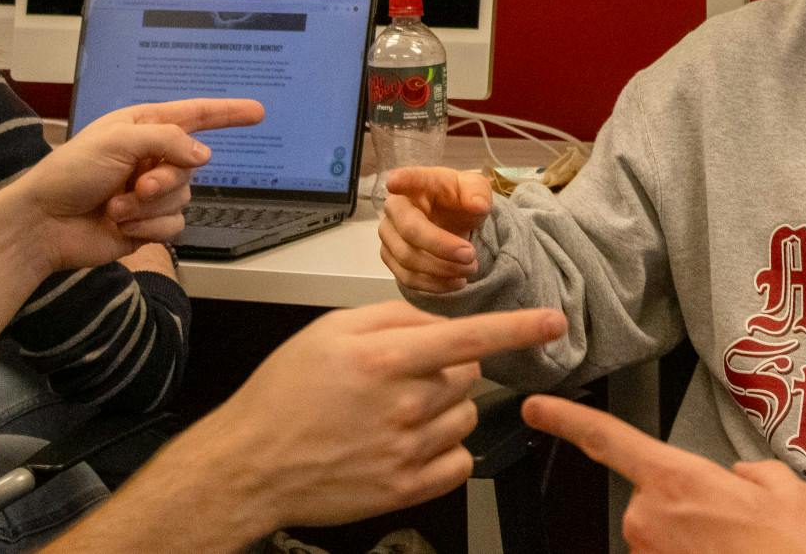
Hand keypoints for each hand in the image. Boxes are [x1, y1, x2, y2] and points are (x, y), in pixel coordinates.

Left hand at [7, 98, 262, 271]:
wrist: (43, 225)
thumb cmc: (70, 174)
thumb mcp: (118, 140)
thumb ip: (168, 140)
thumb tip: (205, 156)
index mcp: (143, 127)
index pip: (196, 116)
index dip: (228, 113)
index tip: (258, 112)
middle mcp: (151, 158)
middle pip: (191, 165)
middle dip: (166, 178)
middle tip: (138, 184)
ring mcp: (150, 193)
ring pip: (184, 197)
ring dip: (149, 205)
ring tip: (116, 207)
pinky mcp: (148, 224)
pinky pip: (174, 224)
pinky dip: (148, 226)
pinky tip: (120, 226)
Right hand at [194, 302, 567, 531]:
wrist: (251, 463)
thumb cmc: (286, 392)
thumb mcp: (332, 331)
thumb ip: (393, 318)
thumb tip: (439, 321)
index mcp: (387, 358)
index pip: (471, 338)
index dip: (519, 329)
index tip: (554, 321)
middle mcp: (404, 404)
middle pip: (468, 376)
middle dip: (446, 370)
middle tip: (400, 378)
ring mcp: (407, 451)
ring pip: (465, 417)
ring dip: (444, 410)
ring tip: (394, 414)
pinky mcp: (405, 489)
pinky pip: (459, 462)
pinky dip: (445, 451)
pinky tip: (409, 444)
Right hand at [379, 166, 494, 293]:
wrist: (453, 222)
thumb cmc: (459, 200)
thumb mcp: (476, 190)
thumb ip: (478, 193)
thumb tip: (478, 204)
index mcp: (419, 183)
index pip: (409, 179)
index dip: (401, 180)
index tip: (394, 182)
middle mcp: (396, 207)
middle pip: (410, 230)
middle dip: (442, 247)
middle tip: (471, 256)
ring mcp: (389, 234)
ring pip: (408, 259)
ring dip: (442, 269)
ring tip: (470, 269)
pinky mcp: (391, 258)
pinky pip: (408, 278)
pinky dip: (435, 285)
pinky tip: (456, 282)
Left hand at [523, 396, 805, 553]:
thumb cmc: (791, 553)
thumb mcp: (787, 491)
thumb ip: (754, 472)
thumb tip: (740, 477)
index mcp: (676, 480)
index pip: (608, 440)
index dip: (566, 420)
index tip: (535, 408)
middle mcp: (648, 519)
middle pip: (652, 497)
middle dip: (687, 506)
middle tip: (733, 525)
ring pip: (662, 535)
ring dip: (693, 539)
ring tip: (735, 550)